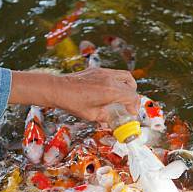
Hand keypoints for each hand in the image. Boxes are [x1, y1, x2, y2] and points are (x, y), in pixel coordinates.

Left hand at [9, 68, 138, 121]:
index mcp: (110, 91)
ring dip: (127, 86)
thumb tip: (110, 121)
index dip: (134, 106)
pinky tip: (110, 91)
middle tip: (129, 105)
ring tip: (122, 97)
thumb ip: (104, 117)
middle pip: (131, 84)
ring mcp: (103, 72)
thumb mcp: (91, 115)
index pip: (132, 96)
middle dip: (133, 96)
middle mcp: (109, 79)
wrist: (58, 88)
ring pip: (124, 76)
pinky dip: (117, 82)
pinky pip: (114, 74)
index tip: (131, 113)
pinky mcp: (97, 70)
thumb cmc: (72, 102)